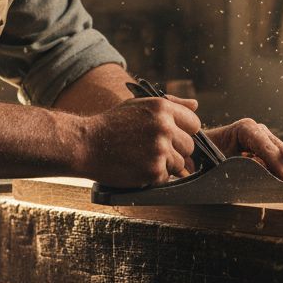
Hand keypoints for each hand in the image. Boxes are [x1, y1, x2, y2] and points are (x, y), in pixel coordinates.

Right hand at [74, 95, 200, 186]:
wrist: (86, 144)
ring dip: (165, 165)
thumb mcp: (139, 105)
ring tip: (142, 158)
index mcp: (162, 108)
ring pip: (180, 164)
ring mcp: (159, 149)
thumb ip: (171, 105)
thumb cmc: (113, 124)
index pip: (194, 123)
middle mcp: (164, 127)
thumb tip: (196, 105)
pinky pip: (166, 177)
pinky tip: (137, 167)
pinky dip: (154, 176)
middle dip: (175, 150)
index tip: (171, 137)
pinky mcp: (153, 170)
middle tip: (152, 150)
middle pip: (189, 146)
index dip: (184, 132)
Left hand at [205, 119, 282, 187]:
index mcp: (245, 129)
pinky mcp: (270, 151)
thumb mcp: (218, 161)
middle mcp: (259, 131)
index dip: (278, 164)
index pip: (266, 146)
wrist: (199, 152)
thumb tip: (260, 169)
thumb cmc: (206, 156)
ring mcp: (267, 140)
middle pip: (281, 151)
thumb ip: (238, 165)